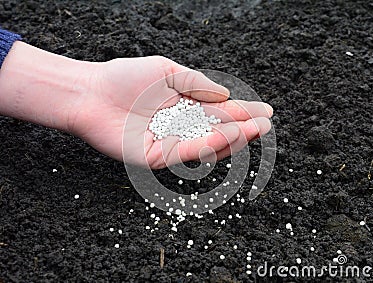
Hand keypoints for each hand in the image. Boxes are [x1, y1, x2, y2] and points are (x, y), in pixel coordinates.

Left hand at [70, 56, 272, 168]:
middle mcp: (181, 127)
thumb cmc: (125, 78)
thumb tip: (226, 95)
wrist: (91, 93)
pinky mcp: (156, 157)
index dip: (242, 112)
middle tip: (266, 125)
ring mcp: (170, 143)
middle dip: (243, 129)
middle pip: (218, 131)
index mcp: (185, 106)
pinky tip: (227, 136)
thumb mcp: (168, 72)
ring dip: (232, 139)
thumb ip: (197, 84)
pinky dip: (208, 145)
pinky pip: (187, 152)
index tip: (265, 112)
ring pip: (206, 145)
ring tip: (253, 130)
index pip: (220, 111)